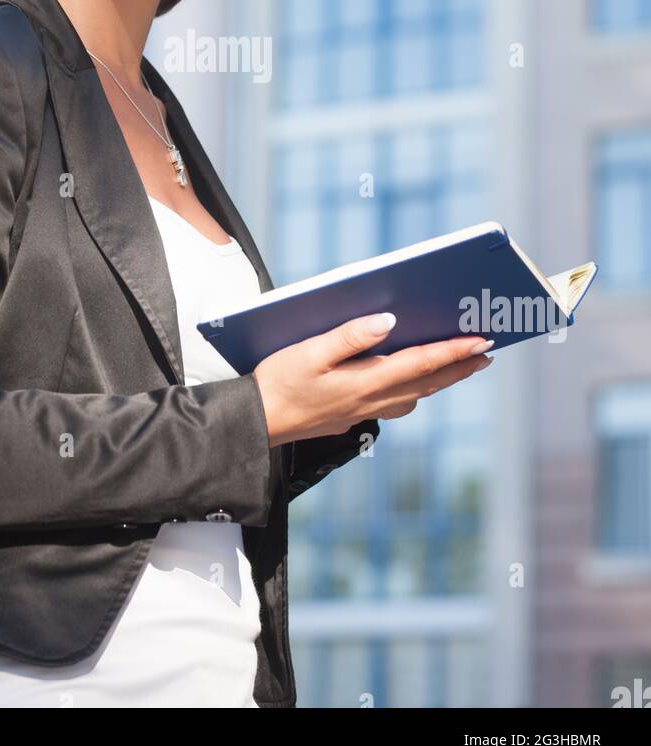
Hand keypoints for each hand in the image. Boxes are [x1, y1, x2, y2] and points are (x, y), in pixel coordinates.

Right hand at [252, 313, 493, 446]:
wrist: (258, 424)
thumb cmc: (278, 382)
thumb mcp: (309, 351)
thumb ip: (350, 336)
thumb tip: (389, 321)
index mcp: (364, 381)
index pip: (421, 363)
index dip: (454, 352)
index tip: (482, 341)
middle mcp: (371, 400)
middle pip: (427, 382)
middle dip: (460, 367)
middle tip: (487, 353)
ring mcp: (364, 412)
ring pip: (416, 396)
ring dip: (441, 380)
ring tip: (459, 364)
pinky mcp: (353, 417)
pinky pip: (398, 403)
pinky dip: (417, 390)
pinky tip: (414, 382)